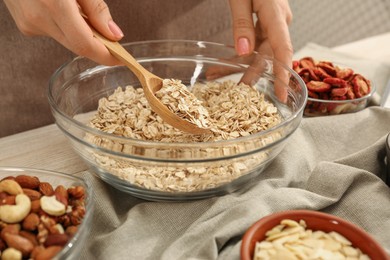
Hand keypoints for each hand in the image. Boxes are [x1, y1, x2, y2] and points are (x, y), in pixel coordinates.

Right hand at [4, 0, 123, 65]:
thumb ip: (96, 8)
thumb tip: (114, 34)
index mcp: (54, 4)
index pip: (85, 45)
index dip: (106, 56)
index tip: (121, 59)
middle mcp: (38, 18)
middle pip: (77, 46)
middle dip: (98, 47)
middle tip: (114, 41)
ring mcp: (28, 23)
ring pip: (66, 40)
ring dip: (82, 34)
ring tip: (85, 14)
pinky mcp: (25, 24)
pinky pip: (54, 32)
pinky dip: (67, 27)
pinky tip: (67, 11)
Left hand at [229, 0, 292, 101]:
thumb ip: (242, 24)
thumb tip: (244, 52)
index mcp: (276, 14)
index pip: (283, 50)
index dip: (283, 74)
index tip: (282, 94)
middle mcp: (278, 20)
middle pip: (268, 54)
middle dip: (253, 73)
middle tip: (239, 91)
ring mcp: (272, 20)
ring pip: (258, 49)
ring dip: (238, 63)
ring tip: (217, 75)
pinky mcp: (264, 20)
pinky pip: (253, 40)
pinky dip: (238, 52)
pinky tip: (222, 63)